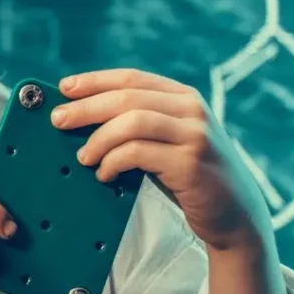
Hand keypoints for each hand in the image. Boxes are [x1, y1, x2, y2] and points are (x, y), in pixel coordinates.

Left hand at [50, 69, 272, 250]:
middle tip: (58, 121)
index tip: (64, 88)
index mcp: (183, 97)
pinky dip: (113, 161)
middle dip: (86, 108)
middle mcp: (192, 110)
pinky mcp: (190, 163)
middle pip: (126, 98)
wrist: (235, 215)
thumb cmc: (190, 177)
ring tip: (83, 157)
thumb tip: (82, 116)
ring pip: (131, 122)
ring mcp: (194, 135)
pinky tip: (104, 174)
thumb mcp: (169, 140)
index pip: (131, 78)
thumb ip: (140, 123)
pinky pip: (138, 153)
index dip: (94, 80)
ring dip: (98, 139)